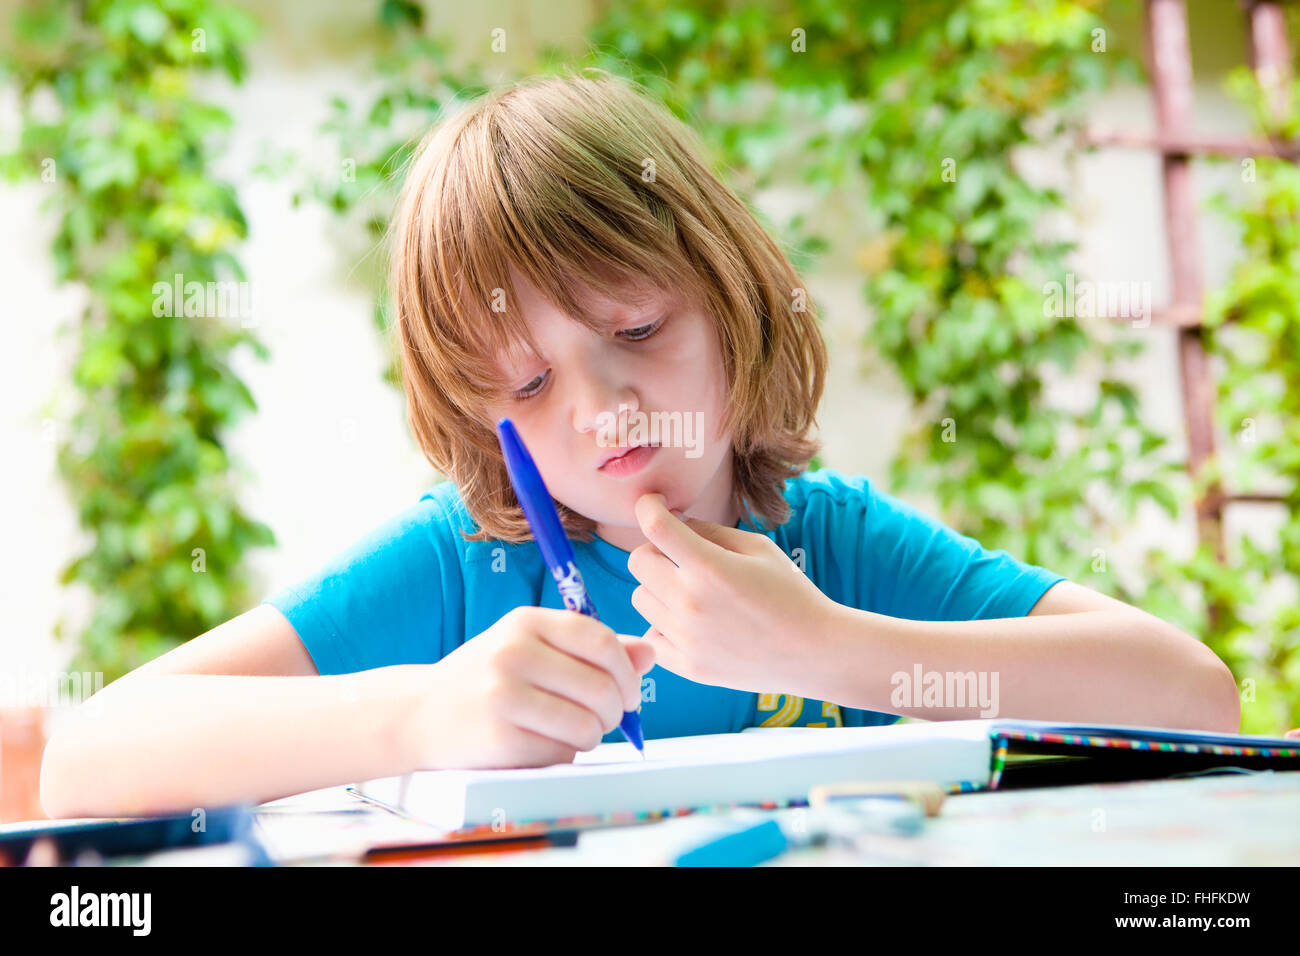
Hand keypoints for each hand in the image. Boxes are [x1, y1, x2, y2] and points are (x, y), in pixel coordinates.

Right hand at [402, 606, 654, 769]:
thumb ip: (593, 649)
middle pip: (602, 688)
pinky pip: (562, 753)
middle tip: (599, 719)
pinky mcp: (499, 737)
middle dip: (613, 712)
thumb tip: (650, 653)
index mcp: (527, 622)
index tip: (628, 692)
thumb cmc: (490, 679)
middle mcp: (513, 652)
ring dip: (590, 737)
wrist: (420, 714)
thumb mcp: (535, 649)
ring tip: (568, 732)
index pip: (602, 641)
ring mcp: (503, 695)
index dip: (627, 671)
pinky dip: (563, 755)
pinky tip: (539, 745)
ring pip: (588, 725)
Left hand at [627, 493, 839, 693]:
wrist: (815, 652)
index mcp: (711, 567)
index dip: (647, 506)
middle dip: (655, 550)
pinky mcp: (688, 667)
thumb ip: (711, 531)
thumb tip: (675, 523)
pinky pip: (650, 635)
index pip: (655, 527)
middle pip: (638, 561)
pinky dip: (663, 625)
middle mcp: (691, 603)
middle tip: (680, 557)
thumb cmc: (790, 593)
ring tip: (691, 593)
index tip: (651, 503)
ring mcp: (687, 639)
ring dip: (658, 588)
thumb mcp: (759, 548)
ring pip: (640, 597)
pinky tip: (690, 623)